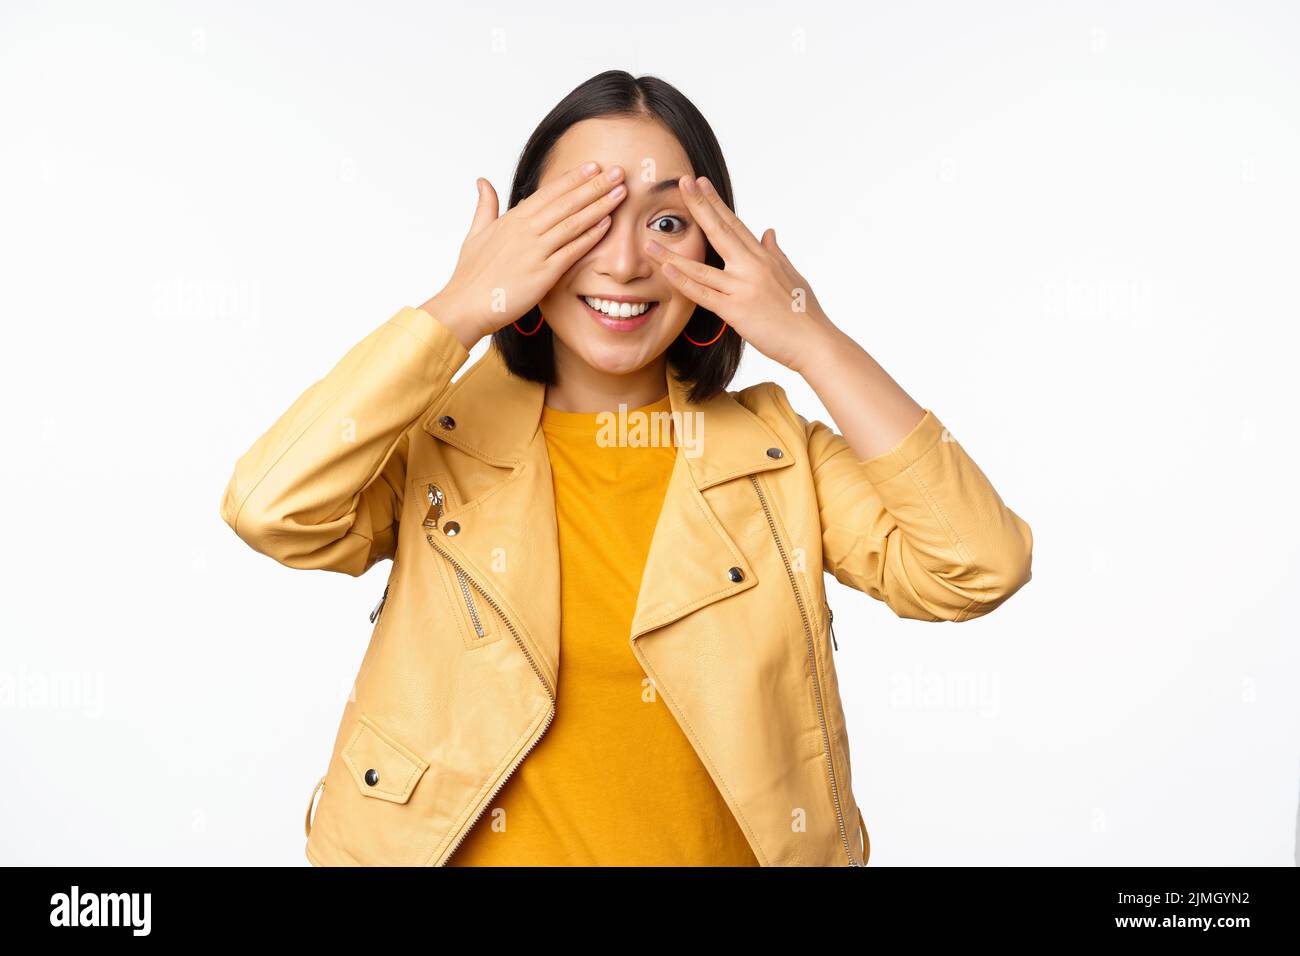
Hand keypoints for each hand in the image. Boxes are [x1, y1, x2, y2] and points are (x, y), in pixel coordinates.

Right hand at [423, 162, 628, 349]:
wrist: (465, 305)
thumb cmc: (470, 274)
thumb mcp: (475, 233)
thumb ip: (485, 206)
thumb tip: (483, 181)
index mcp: (512, 219)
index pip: (549, 192)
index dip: (573, 178)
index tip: (593, 166)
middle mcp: (525, 230)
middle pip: (566, 202)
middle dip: (594, 185)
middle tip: (618, 171)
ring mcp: (535, 251)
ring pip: (573, 222)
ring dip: (599, 205)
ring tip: (620, 192)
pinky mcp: (543, 273)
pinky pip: (571, 251)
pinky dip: (590, 236)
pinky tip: (607, 224)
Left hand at [643, 175, 840, 373]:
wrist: (814, 341)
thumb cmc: (805, 312)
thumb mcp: (792, 275)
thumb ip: (776, 253)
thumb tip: (768, 232)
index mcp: (763, 257)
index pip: (734, 223)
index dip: (714, 202)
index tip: (700, 183)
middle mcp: (752, 266)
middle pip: (719, 230)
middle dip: (698, 205)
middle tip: (681, 182)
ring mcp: (742, 288)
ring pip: (701, 266)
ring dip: (673, 253)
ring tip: (649, 240)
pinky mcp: (736, 311)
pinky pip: (703, 295)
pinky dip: (683, 282)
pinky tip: (666, 271)